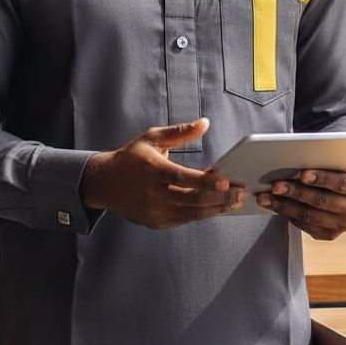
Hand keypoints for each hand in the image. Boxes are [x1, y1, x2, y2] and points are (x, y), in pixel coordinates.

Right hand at [81, 118, 245, 228]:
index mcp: (152, 170)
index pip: (181, 177)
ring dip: (216, 209)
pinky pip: (185, 220)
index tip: (225, 181)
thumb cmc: (131, 157)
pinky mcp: (156, 222)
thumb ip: (179, 132)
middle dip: (219, 198)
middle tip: (241, 193)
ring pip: (191, 213)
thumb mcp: (152, 138)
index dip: (204, 181)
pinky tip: (218, 208)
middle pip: (191, 199)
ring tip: (236, 202)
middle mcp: (153, 193)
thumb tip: (205, 122)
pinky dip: (203, 214)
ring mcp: (154, 211)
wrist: (104, 184)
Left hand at [256, 167, 345, 238]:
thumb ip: (324, 159)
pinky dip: (287, 214)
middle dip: (295, 192)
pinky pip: (304, 225)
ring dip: (283, 205)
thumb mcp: (337, 160)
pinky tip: (273, 205)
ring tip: (265, 197)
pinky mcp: (329, 234)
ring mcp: (342, 225)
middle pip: (321, 201)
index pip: (341, 182)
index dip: (322, 178)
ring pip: (309, 216)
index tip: (302, 173)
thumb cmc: (337, 168)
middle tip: (274, 185)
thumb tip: (295, 156)